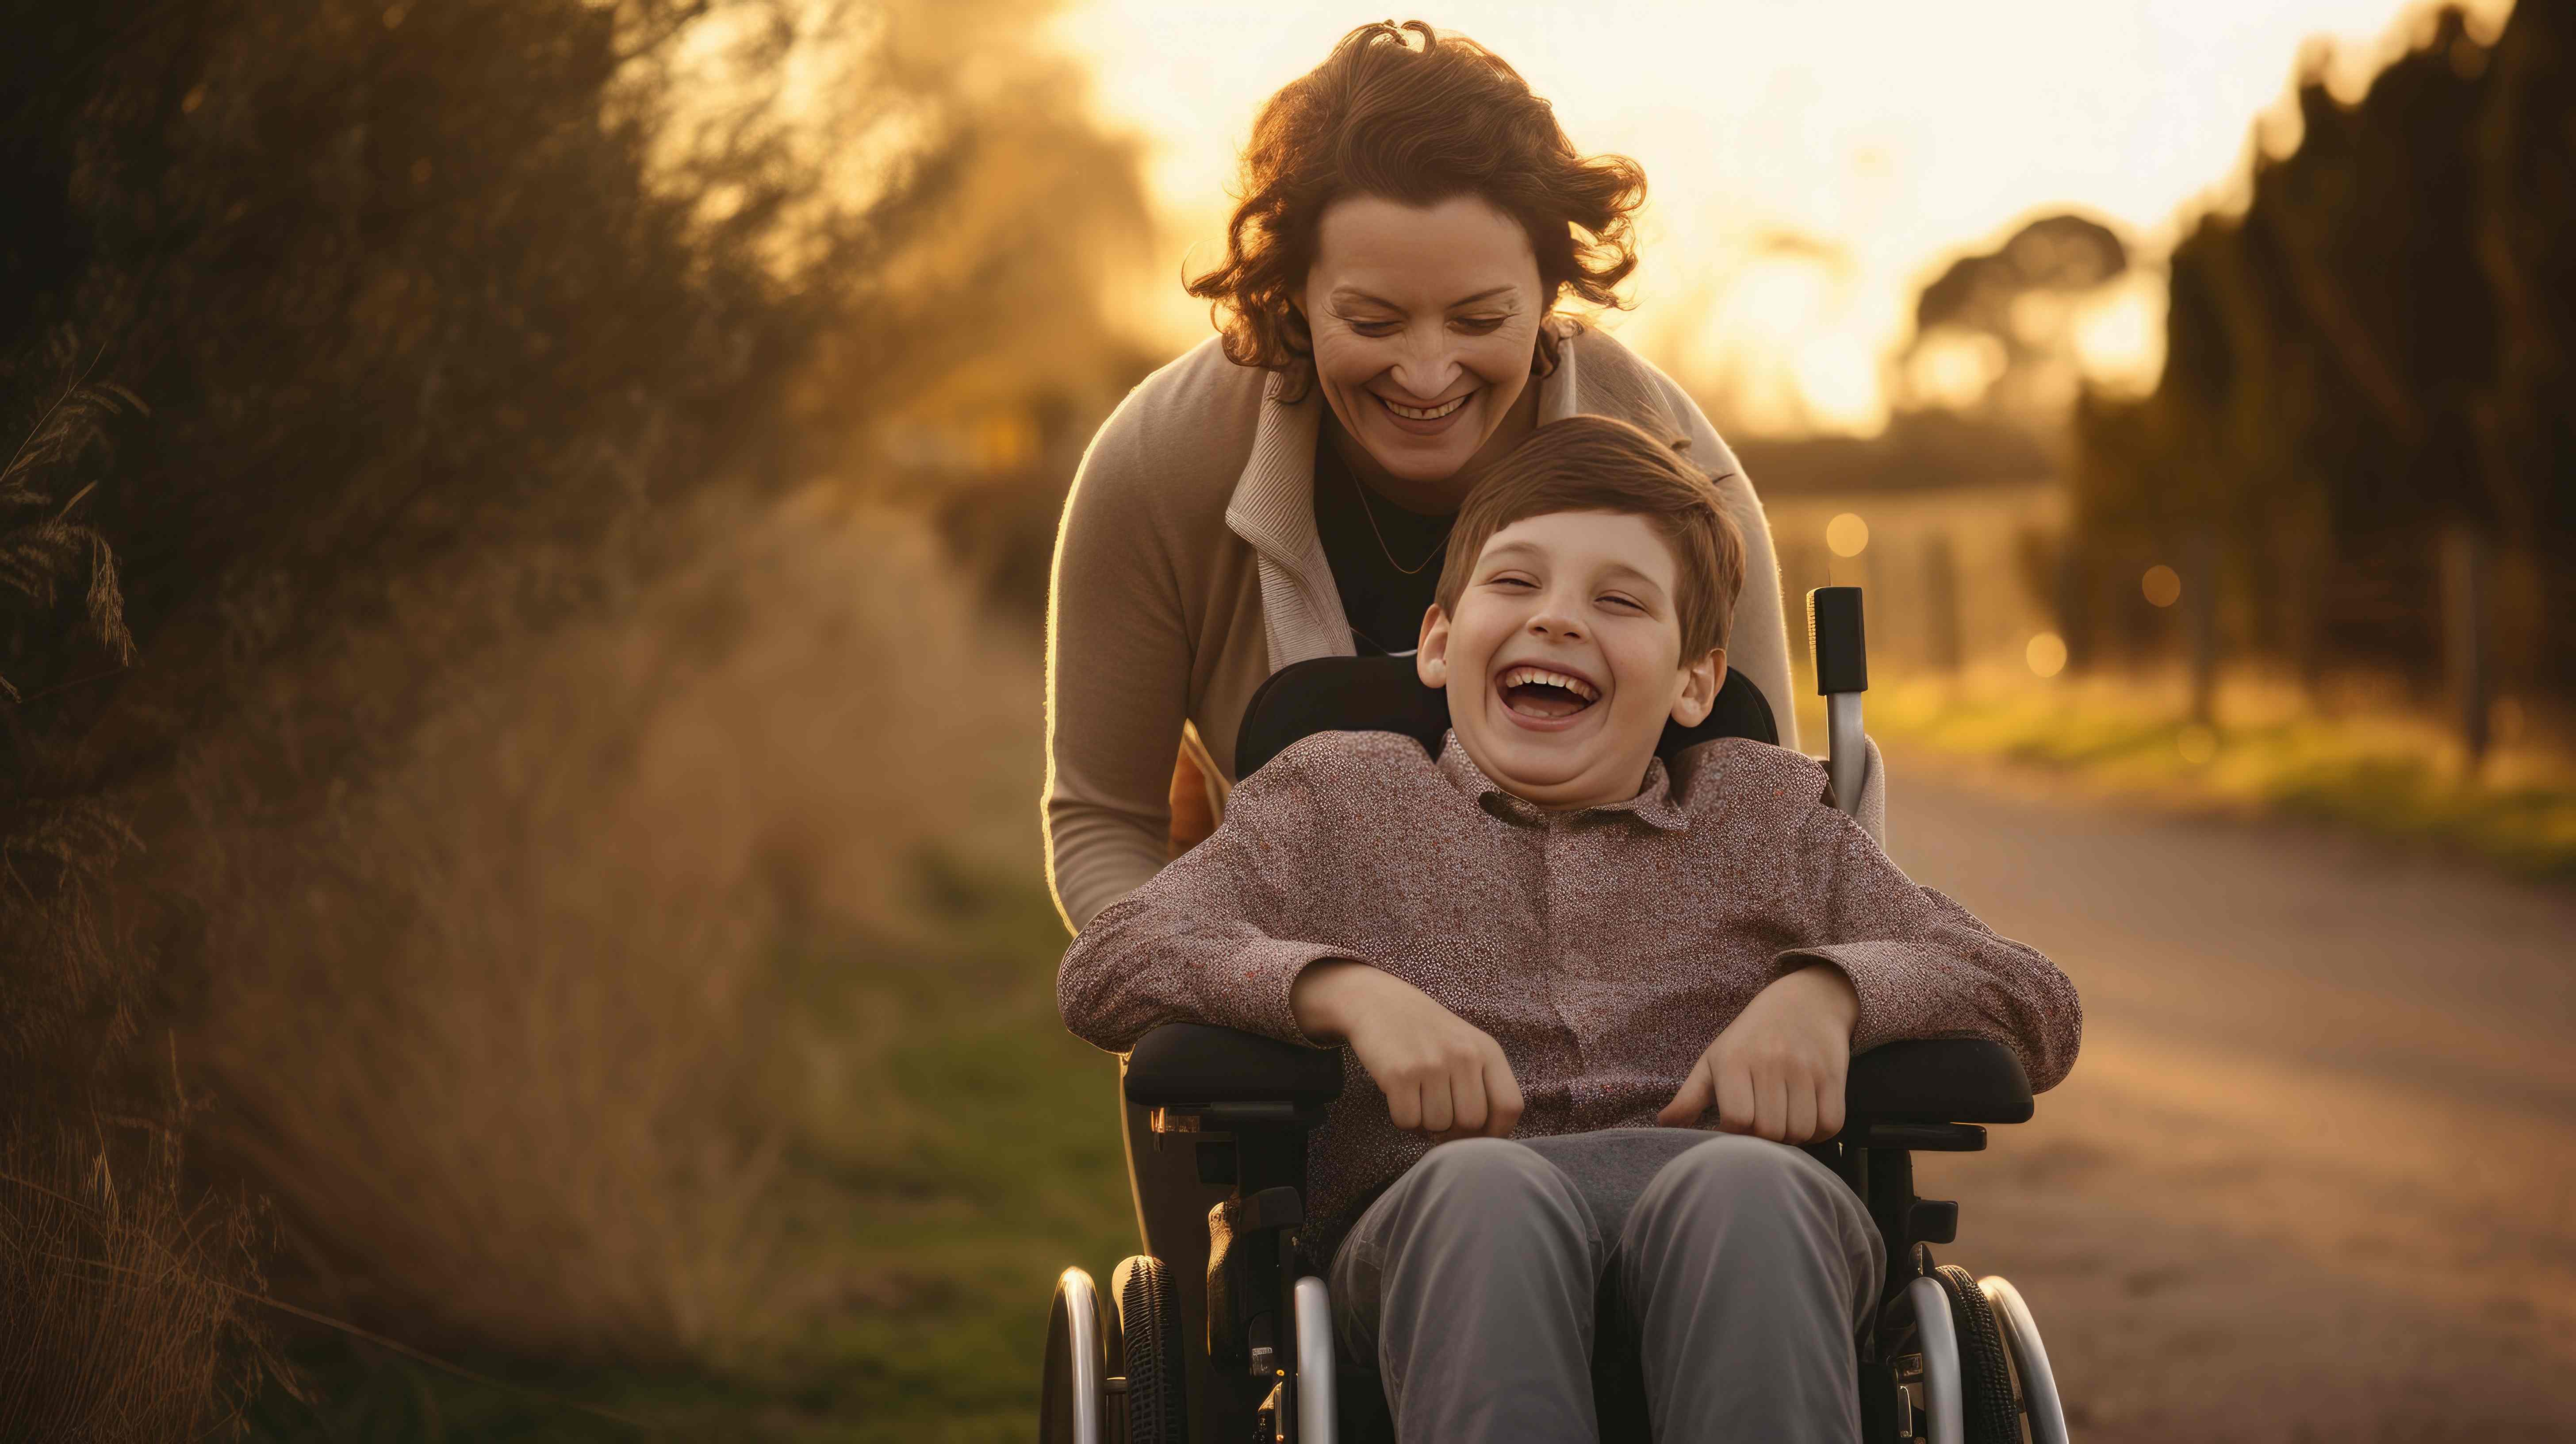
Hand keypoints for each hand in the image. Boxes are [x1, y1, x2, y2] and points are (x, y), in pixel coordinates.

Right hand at [1291, 960, 1522, 1141]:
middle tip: (1438, 1114)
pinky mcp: (1400, 1074)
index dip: (1495, 1131)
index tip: (1476, 1132)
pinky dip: (1403, 1119)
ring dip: (1426, 1124)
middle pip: (1471, 1123)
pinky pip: (1408, 1122)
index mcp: (1487, 1051)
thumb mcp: (1466, 1047)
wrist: (1379, 1003)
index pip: (1509, 1107)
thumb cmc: (1427, 1034)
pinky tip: (1400, 1097)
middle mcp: (1463, 1055)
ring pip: (1438, 1126)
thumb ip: (1482, 1086)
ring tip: (1418, 1099)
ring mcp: (1432, 1064)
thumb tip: (1482, 1139)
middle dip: (1453, 1130)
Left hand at [1658, 964, 1858, 1143]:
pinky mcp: (1834, 1075)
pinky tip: (1807, 1117)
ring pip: (1801, 1131)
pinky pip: (1830, 1125)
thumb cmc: (1751, 1037)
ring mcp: (1805, 1069)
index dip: (1736, 1133)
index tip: (1737, 1124)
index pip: (1737, 1121)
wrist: (1805, 1001)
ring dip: (1793, 1137)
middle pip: (1770, 1132)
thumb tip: (1664, 1124)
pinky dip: (1819, 1131)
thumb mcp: (1714, 1059)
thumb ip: (1689, 1096)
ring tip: (1784, 1120)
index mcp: (1734, 1061)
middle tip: (1763, 1124)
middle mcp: (1770, 1063)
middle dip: (1765, 1139)